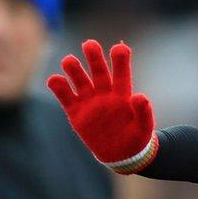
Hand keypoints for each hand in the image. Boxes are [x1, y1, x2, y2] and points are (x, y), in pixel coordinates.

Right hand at [46, 40, 156, 172]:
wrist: (121, 154)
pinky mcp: (76, 113)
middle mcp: (105, 94)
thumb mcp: (143, 128)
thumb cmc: (136, 138)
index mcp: (123, 95)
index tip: (120, 48)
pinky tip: (54, 79)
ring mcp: (89, 102)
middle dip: (94, 59)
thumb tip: (141, 97)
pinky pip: (66, 97)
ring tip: (69, 60)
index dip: (120, 61)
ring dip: (74, 70)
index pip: (121, 74)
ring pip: (80, 81)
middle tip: (89, 44)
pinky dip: (59, 88)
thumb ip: (143, 112)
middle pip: (99, 72)